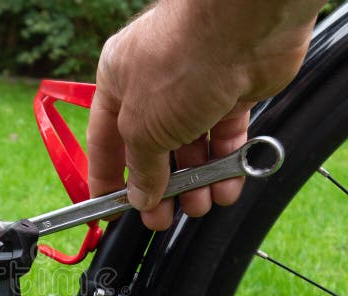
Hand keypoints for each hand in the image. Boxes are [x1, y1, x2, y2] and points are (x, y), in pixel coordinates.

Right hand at [87, 0, 323, 229]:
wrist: (244, 25)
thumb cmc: (180, 61)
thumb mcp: (143, 128)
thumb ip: (140, 168)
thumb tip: (140, 196)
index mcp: (116, 82)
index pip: (104, 141)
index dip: (106, 179)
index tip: (109, 210)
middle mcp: (152, 85)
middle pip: (151, 149)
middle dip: (158, 188)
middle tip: (160, 219)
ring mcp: (194, 88)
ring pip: (191, 147)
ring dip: (195, 182)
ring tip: (199, 206)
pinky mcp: (232, 92)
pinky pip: (224, 138)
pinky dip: (225, 166)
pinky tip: (225, 188)